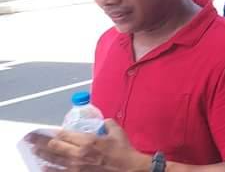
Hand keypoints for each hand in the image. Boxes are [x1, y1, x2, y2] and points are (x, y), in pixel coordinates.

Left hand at [30, 120, 147, 170]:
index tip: (52, 132)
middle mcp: (78, 153)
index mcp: (88, 140)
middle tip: (31, 139)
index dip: (56, 133)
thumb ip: (108, 124)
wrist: (129, 169)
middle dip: (41, 141)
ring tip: (33, 150)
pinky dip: (49, 169)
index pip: (64, 134)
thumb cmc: (124, 151)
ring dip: (41, 154)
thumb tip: (104, 121)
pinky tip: (42, 167)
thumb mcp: (118, 133)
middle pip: (53, 146)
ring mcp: (76, 166)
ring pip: (52, 159)